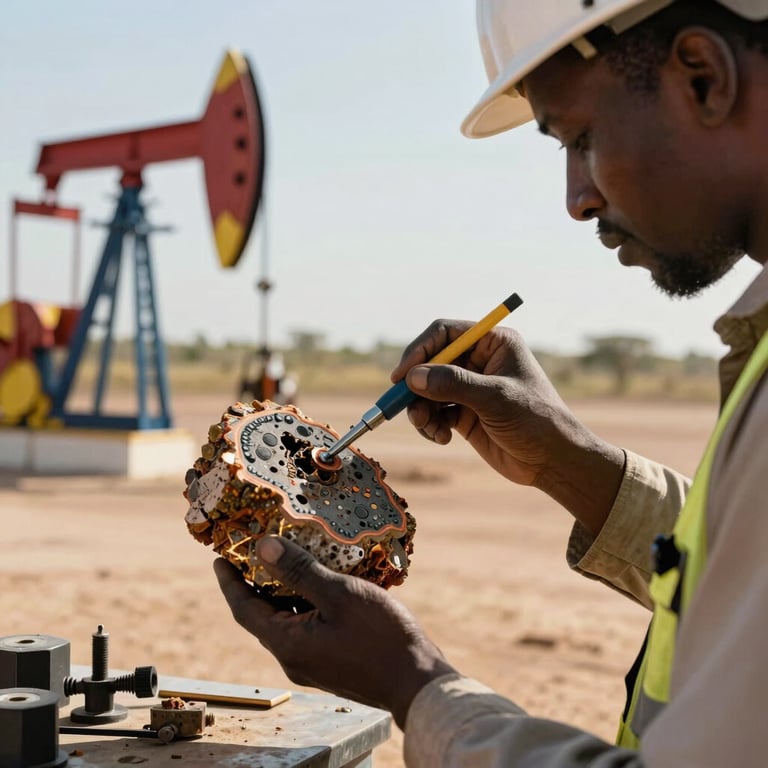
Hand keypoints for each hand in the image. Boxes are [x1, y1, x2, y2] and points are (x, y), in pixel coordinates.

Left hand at [214, 536, 455, 728]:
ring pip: (285, 622)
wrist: (417, 682)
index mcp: (287, 643)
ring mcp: (312, 663)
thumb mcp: (339, 594)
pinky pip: (305, 628)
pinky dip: (302, 604)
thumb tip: (262, 547)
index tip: (218, 559)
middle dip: (253, 584)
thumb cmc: (381, 636)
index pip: (244, 610)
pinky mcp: (330, 662)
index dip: (230, 582)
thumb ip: (299, 571)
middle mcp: (293, 658)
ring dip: (280, 593)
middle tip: (250, 552)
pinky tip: (318, 584)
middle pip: (262, 616)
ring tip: (284, 560)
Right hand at [391, 322, 624, 533]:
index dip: (420, 350)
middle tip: (402, 404)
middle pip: (430, 362)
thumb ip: (453, 384)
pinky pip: (433, 412)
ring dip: (420, 409)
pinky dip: (429, 424)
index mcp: (493, 342)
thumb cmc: (536, 420)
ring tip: (429, 428)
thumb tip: (413, 377)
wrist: (553, 461)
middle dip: (415, 385)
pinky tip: (441, 438)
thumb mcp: (495, 398)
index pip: (444, 333)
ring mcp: (469, 388)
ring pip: (426, 390)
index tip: (403, 374)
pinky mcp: (463, 413)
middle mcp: (479, 361)